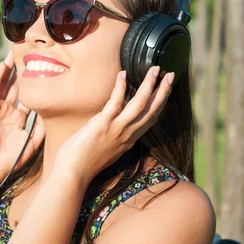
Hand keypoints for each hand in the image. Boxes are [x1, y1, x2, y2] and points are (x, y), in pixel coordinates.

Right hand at [0, 49, 45, 191]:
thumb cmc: (12, 158)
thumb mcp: (33, 142)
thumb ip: (42, 127)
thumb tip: (54, 112)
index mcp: (18, 120)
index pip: (28, 98)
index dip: (35, 86)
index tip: (45, 72)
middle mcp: (7, 112)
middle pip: (16, 87)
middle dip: (23, 72)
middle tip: (31, 55)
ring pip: (5, 84)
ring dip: (10, 69)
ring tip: (16, 53)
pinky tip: (4, 65)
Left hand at [51, 66, 173, 183]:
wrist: (73, 174)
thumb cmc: (83, 163)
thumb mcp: (104, 149)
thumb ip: (110, 136)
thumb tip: (105, 123)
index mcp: (129, 141)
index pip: (150, 119)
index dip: (159, 104)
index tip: (165, 90)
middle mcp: (127, 135)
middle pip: (151, 110)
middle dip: (163, 91)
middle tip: (170, 74)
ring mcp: (117, 129)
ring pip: (139, 104)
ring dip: (149, 85)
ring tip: (155, 69)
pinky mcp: (103, 124)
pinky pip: (116, 102)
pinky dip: (121, 87)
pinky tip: (123, 74)